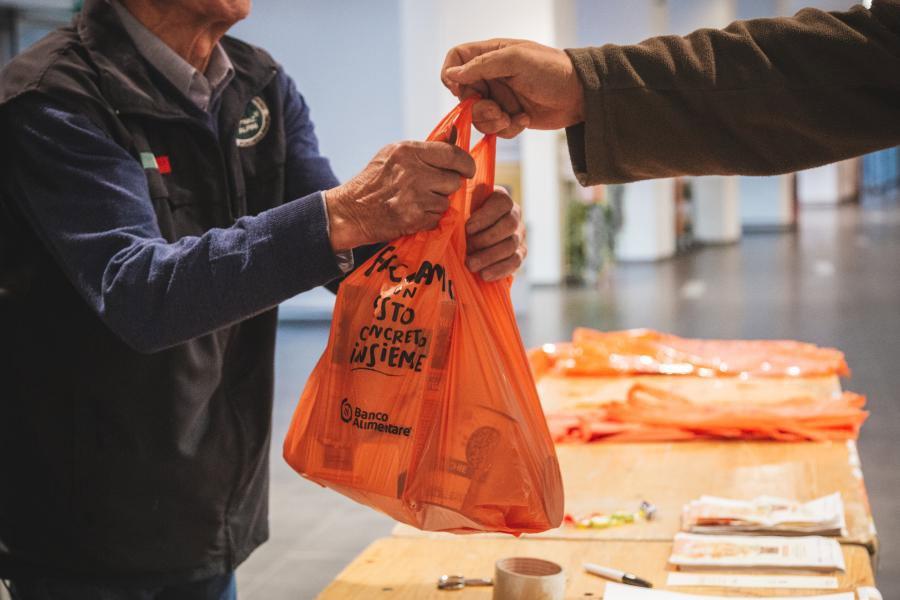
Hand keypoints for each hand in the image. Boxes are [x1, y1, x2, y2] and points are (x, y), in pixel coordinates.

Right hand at [325, 141, 475, 249]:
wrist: (350, 211)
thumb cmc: (374, 181)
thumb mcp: (394, 155)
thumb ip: (425, 148)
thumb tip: (455, 133)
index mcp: (408, 151)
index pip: (453, 154)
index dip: (466, 164)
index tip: (467, 170)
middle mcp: (413, 171)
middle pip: (454, 180)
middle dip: (446, 187)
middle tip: (431, 189)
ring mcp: (414, 196)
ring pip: (446, 201)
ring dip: (436, 204)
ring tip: (416, 201)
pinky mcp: (414, 218)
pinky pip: (437, 218)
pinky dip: (429, 218)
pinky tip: (412, 213)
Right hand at [442, 39, 583, 137]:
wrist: (580, 96)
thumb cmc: (552, 70)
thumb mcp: (516, 60)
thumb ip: (482, 65)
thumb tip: (451, 75)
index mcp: (490, 54)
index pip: (456, 59)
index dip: (452, 74)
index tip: (459, 90)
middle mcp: (491, 75)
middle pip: (464, 95)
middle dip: (478, 108)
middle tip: (497, 112)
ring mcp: (499, 97)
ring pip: (477, 117)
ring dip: (493, 122)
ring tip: (513, 117)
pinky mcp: (509, 117)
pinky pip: (494, 129)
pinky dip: (508, 129)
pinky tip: (525, 119)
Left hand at [465, 187, 525, 280]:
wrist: (468, 240)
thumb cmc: (461, 221)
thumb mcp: (459, 210)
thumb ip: (459, 208)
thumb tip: (451, 215)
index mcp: (500, 198)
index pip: (502, 203)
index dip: (486, 216)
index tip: (468, 228)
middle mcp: (514, 214)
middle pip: (509, 225)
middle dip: (486, 239)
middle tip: (468, 248)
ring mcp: (519, 234)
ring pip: (511, 245)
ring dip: (490, 256)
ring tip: (471, 265)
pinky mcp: (520, 253)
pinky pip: (515, 261)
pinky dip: (499, 269)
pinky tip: (484, 274)